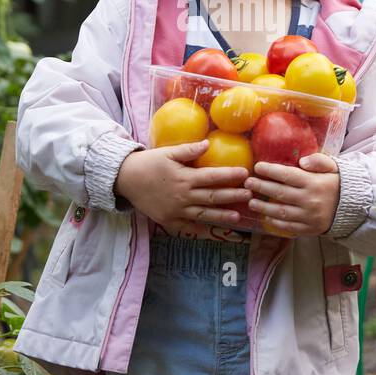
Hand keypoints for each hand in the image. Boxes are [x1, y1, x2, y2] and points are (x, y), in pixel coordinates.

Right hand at [114, 139, 252, 226]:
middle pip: (213, 197)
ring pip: (204, 215)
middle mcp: (183, 196)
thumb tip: (207, 144)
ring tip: (238, 217)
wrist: (125, 180)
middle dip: (233, 196)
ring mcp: (177, 211)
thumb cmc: (148, 163)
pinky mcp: (169, 221)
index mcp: (185, 178)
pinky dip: (201, 229)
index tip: (245, 174)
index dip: (230, 175)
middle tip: (250, 195)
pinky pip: (188, 227)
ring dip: (222, 215)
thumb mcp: (168, 153)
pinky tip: (214, 230)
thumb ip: (188, 150)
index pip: (212, 176)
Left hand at [244, 152, 340, 237]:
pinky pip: (289, 227)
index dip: (271, 170)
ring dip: (264, 207)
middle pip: (280, 193)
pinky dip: (276, 223)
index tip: (257, 167)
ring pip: (281, 212)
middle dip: (261, 187)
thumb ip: (318, 160)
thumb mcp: (332, 167)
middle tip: (248, 183)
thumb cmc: (337, 183)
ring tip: (251, 202)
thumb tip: (302, 161)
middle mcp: (310, 200)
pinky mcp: (310, 229)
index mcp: (314, 182)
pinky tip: (266, 217)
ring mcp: (309, 216)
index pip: (288, 175)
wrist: (354, 207)